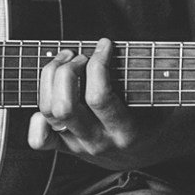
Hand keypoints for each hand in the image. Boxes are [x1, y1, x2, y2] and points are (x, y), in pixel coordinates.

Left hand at [28, 38, 144, 168]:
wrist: (148, 150)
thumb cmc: (154, 114)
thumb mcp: (158, 97)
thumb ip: (142, 76)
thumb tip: (114, 47)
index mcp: (126, 132)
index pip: (98, 97)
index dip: (98, 63)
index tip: (105, 44)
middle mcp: (98, 142)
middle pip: (64, 107)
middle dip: (67, 72)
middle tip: (80, 56)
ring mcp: (79, 146)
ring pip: (49, 113)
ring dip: (51, 79)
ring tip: (65, 62)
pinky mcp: (66, 147)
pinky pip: (40, 139)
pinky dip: (36, 118)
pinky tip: (50, 95)